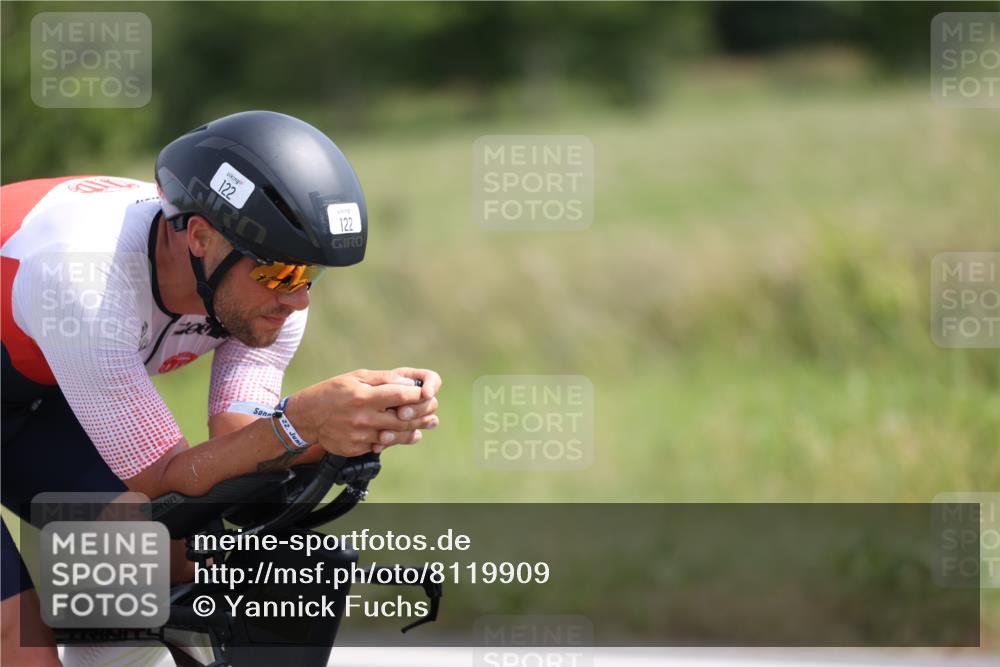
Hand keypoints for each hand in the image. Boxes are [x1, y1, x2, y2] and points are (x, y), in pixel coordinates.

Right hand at [286, 368, 439, 456]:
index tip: (428, 392)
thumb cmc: (333, 392)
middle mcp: (362, 418)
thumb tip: (410, 383)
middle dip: (422, 412)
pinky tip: (410, 434)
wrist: (307, 417)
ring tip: (428, 423)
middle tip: (433, 408)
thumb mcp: (356, 377)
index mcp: (363, 396)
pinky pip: (383, 445)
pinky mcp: (357, 449)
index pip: (401, 396)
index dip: (419, 394)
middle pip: (403, 418)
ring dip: (415, 429)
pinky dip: (397, 439)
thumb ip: (384, 380)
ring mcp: (360, 436)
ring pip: (396, 435)